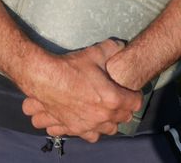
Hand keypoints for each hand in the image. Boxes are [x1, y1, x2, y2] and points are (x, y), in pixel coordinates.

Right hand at [21, 39, 141, 141]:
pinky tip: (86, 121)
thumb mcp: (94, 53)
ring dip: (108, 122)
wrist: (45, 78)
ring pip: (107, 130)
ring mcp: (87, 125)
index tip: (131, 91)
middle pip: (123, 119)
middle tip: (118, 100)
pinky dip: (89, 130)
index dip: (134, 95)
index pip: (135, 103)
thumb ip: (111, 48)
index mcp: (112, 99)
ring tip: (104, 113)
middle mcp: (102, 116)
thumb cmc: (70, 67)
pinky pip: (88, 136)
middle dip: (122, 110)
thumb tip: (120, 45)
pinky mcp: (73, 128)